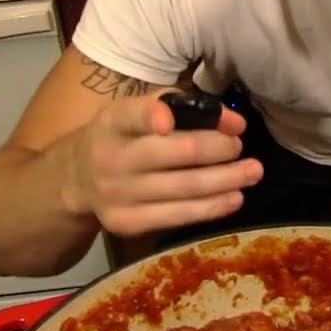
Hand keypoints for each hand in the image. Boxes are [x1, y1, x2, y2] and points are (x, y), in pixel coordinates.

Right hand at [60, 91, 261, 235]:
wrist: (77, 180)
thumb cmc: (123, 137)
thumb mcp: (137, 112)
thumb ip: (182, 107)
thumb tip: (233, 122)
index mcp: (114, 121)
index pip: (134, 115)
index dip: (154, 116)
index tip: (174, 120)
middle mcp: (111, 157)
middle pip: (178, 153)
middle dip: (219, 148)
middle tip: (239, 146)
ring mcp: (117, 194)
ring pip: (185, 187)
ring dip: (227, 179)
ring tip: (253, 172)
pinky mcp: (126, 223)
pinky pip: (178, 216)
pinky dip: (212, 207)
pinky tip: (234, 198)